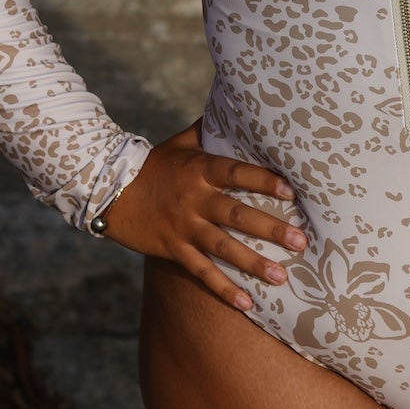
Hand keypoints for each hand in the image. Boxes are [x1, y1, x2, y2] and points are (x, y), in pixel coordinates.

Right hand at [95, 117, 305, 311]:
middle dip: (270, 228)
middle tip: (301, 241)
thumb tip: (234, 104)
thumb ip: (207, 131)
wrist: (108, 191)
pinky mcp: (172, 249)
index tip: (292, 192)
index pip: (237, 173)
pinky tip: (247, 304)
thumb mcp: (179, 144)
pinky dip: (223, 289)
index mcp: (199, 170)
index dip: (264, 181)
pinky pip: (201, 272)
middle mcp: (194, 199)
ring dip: (253, 263)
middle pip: (236, 215)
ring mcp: (183, 227)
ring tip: (282, 277)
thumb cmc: (151, 164)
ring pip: (223, 248)